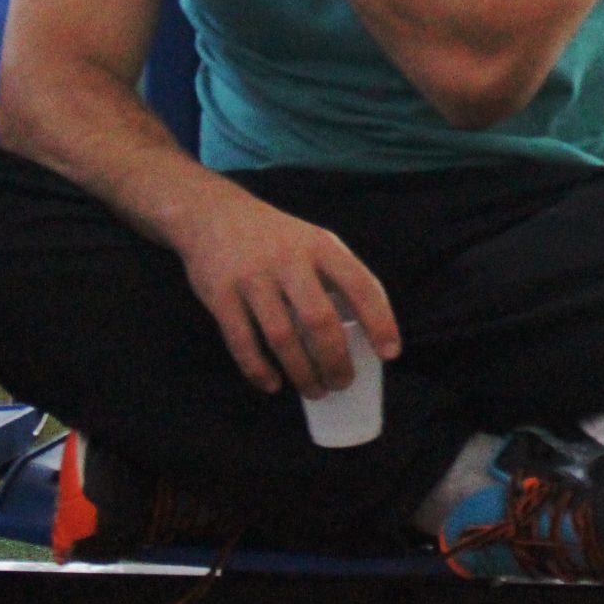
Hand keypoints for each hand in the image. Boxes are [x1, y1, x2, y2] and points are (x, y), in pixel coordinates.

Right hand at [175, 185, 401, 396]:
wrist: (212, 213)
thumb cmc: (276, 238)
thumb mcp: (313, 242)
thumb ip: (334, 278)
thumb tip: (360, 334)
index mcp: (322, 246)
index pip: (361, 285)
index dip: (380, 321)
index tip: (390, 353)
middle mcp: (289, 260)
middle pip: (320, 321)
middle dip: (335, 360)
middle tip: (342, 383)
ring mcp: (252, 278)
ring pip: (282, 338)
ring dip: (302, 372)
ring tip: (315, 390)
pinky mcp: (220, 295)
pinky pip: (242, 342)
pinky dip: (259, 370)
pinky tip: (273, 384)